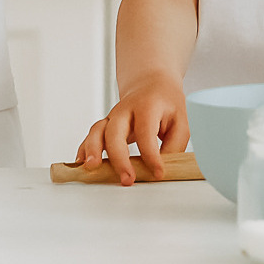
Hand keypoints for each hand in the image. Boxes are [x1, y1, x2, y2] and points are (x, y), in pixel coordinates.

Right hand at [73, 77, 188, 185]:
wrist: (152, 84)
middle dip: (119, 158)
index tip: (158, 173)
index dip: (151, 156)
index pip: (146, 133)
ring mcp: (112, 117)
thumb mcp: (182, 120)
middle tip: (127, 179)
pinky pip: (91, 136)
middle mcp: (125, 110)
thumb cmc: (166, 104)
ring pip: (97, 131)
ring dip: (93, 150)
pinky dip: (84, 150)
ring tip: (92, 168)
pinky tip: (82, 164)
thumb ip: (175, 145)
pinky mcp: (105, 126)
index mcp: (147, 106)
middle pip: (115, 131)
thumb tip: (163, 170)